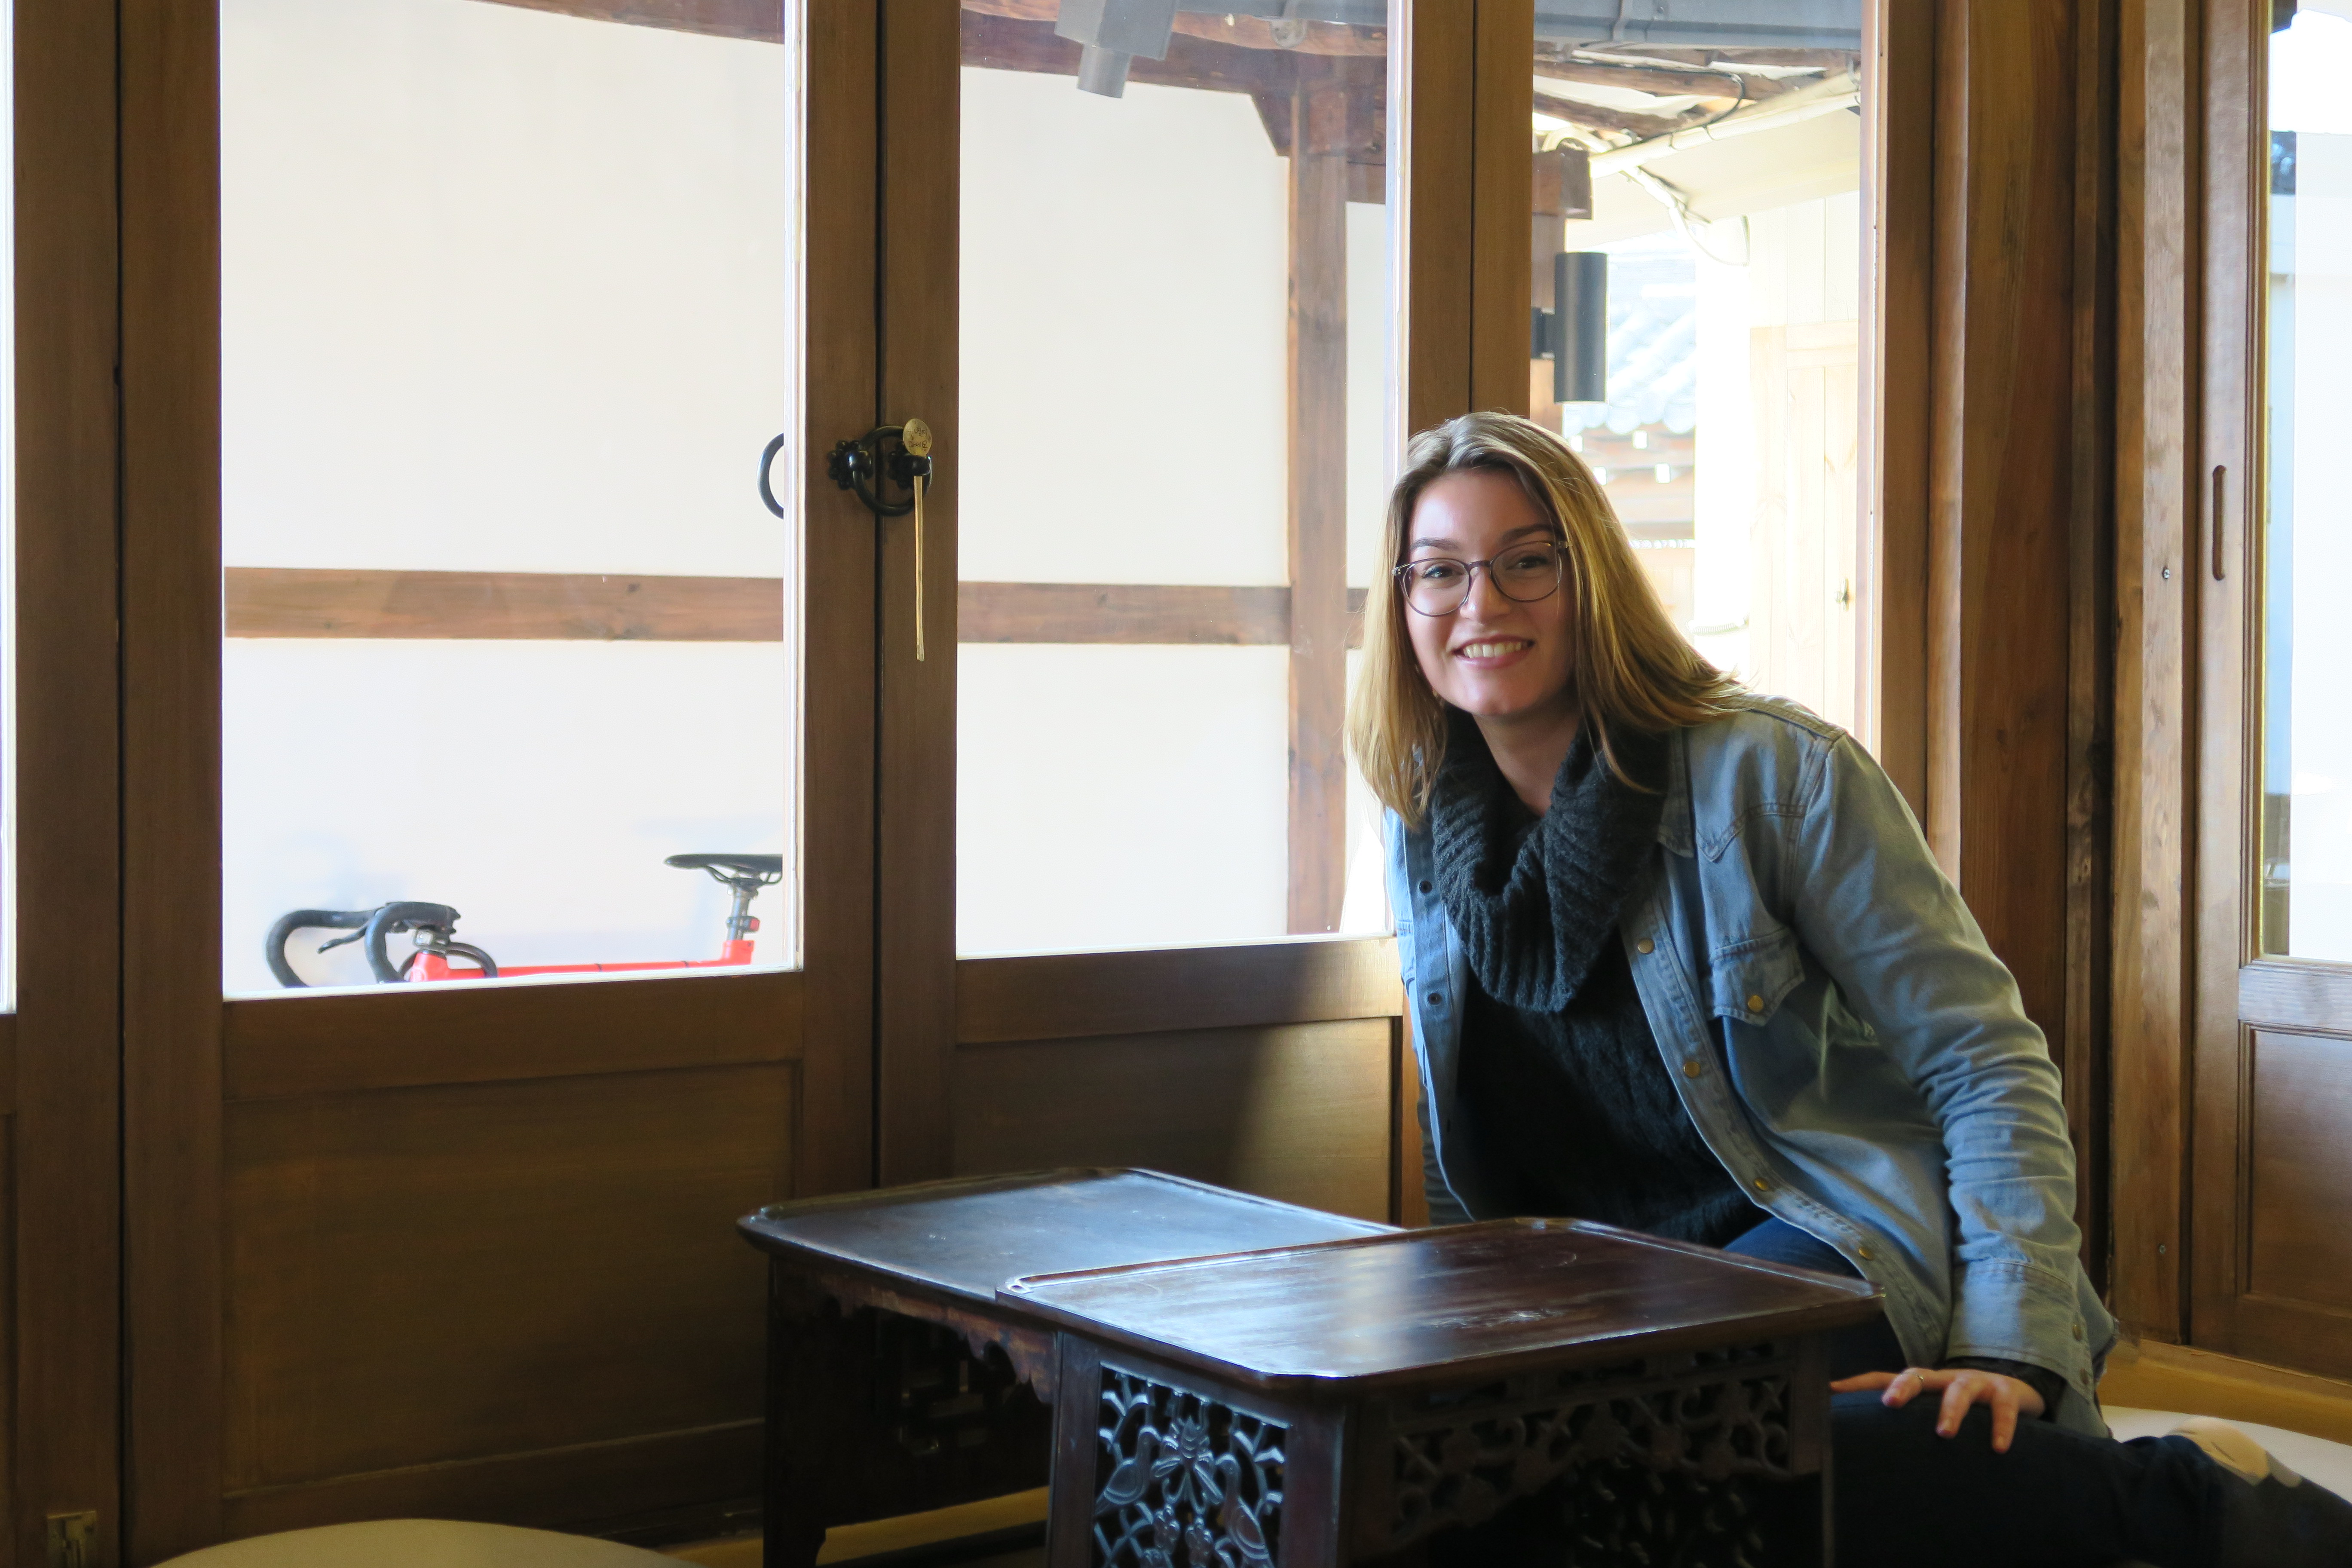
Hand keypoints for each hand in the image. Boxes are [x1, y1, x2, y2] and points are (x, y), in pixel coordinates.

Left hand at [1829, 1366, 2046, 1452]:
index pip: (1884, 1378)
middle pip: (1918, 1375)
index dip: (1857, 1384)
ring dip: (1951, 1411)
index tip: (1830, 1391)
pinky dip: (2001, 1426)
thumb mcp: (1931, 1410)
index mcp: (1923, 1384)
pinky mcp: (2005, 1392)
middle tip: (1890, 1403)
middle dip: (1903, 1387)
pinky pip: (2003, 1407)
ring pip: (1960, 1390)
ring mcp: (1975, 1383)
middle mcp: (1944, 1379)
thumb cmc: (1964, 1406)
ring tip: (1945, 1434)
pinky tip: (1998, 1447)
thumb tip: (1862, 1440)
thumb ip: (1903, 1423)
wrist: (2014, 1392)